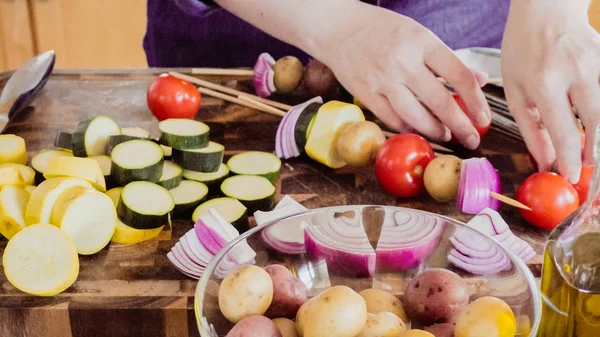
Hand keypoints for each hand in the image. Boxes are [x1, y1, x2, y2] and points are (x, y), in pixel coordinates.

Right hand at [312, 3, 490, 148]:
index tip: (484, 118)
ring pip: (415, 117)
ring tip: (446, 135)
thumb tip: (480, 80)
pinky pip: (392, 120)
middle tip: (472, 139)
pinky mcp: (366, 94)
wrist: (338, 28)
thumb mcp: (419, 35)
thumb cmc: (383, 30)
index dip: (475, 101)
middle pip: (440, 102)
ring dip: (435, 131)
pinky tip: (418, 129)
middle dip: (460, 126)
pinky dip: (408, 128)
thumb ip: (448, 59)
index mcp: (421, 42)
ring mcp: (382, 80)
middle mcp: (402, 62)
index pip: (458, 76)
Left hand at [501, 0, 599, 182]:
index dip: (570, 157)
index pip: (563, 128)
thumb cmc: (523, 51)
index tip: (571, 177)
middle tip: (587, 167)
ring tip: (591, 151)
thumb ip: (530, 127)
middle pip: (596, 121)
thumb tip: (545, 160)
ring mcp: (598, 63)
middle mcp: (576, 71)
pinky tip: (594, 127)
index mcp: (544, 80)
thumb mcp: (514, 89)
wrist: (546, 10)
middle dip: (595, 151)